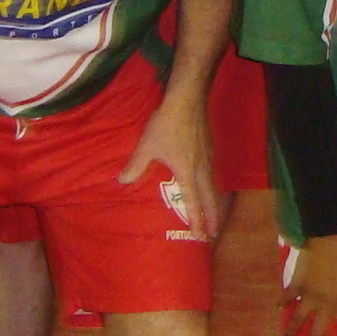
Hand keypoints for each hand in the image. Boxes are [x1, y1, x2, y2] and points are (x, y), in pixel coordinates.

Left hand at [119, 91, 219, 237]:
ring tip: (213, 212)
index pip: (193, 203)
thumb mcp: (147, 146)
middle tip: (214, 233)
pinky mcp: (209, 147)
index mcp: (187, 173)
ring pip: (213, 186)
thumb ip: (136, 165)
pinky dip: (211, 186)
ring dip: (213, 202)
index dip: (196, 220)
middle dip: (212, 217)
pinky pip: (212, 173)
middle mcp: (202, 169)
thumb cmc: (167, 125)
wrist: (188, 99)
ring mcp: (208, 157)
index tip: (201, 236)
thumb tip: (122, 181)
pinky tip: (206, 183)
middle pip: (210, 198)